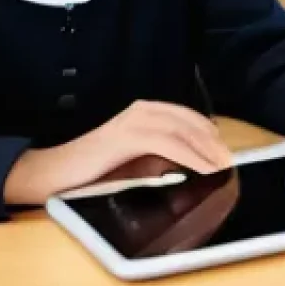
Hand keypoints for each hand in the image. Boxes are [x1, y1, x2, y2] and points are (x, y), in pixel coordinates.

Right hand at [4, 101, 231, 205]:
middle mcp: (142, 110)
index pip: (187, 118)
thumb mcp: (136, 163)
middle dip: (213, 141)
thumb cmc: (94, 172)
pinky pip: (168, 144)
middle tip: (229, 161)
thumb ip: (160, 159)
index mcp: (145, 113)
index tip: (225, 152)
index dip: (209, 134)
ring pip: (182, 130)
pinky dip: (190, 155)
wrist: (54, 175)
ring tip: (221, 166)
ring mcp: (134, 121)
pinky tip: (203, 167)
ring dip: (206, 149)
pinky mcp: (127, 136)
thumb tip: (190, 165)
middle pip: (189, 121)